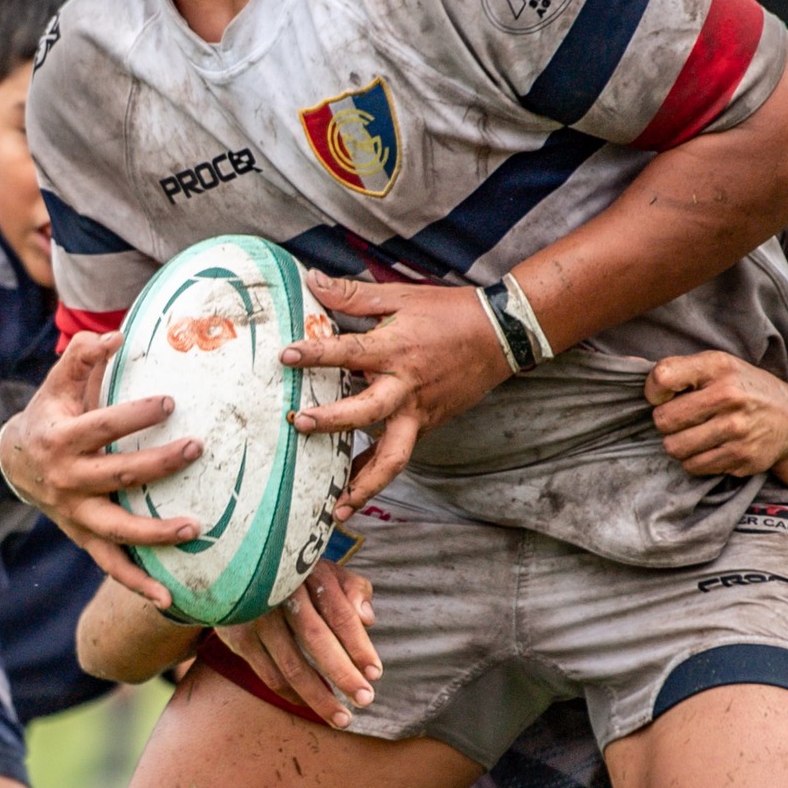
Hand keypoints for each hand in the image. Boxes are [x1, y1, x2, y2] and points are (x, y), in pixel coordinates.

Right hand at [0, 332, 201, 606]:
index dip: (133, 415)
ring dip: (155, 533)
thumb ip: (82, 357)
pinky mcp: (84, 539)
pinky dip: (138, 585)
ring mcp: (76, 515)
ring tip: (195, 528)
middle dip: (157, 465)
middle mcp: (67, 481)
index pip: (101, 426)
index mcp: (61, 439)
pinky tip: (170, 600)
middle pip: (116, 475)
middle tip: (196, 450)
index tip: (170, 402)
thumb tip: (117, 334)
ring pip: (117, 530)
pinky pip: (112, 566)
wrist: (17, 464)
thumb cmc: (51, 415)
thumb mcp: (57, 384)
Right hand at [214, 560, 379, 727]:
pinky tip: (311, 704)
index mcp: (310, 575)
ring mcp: (256, 616)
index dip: (358, 646)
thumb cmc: (298, 576)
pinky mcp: (238, 637)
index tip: (375, 674)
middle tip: (365, 700)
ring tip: (342, 718)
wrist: (238, 568)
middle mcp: (281, 594)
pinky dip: (292, 694)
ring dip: (318, 696)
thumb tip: (368, 620)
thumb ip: (354, 590)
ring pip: (290, 665)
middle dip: (342, 674)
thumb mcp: (328, 570)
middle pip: (315, 639)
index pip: (339, 614)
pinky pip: (269, 675)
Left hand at [279, 272, 510, 517]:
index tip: (286, 357)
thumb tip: (311, 280)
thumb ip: (352, 295)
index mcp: (396, 349)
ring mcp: (418, 413)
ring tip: (336, 507)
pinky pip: (398, 455)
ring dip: (364, 485)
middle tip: (301, 425)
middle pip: (367, 412)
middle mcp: (405, 387)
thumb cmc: (449, 314)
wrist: (501, 337)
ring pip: (392, 457)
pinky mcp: (426, 425)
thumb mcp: (400, 297)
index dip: (316, 354)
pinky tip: (351, 492)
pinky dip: (375, 475)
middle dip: (333, 421)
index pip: (349, 351)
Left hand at [645, 351, 787, 478]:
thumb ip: (677, 369)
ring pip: (674, 448)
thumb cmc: (743, 389)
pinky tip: (709, 448)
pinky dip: (694, 460)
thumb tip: (626, 364)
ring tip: (694, 435)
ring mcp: (737, 429)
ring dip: (678, 444)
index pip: (662, 377)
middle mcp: (729, 396)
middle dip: (666, 423)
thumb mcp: (717, 367)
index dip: (653, 391)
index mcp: (718, 367)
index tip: (664, 396)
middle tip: (682, 420)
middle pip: (663, 420)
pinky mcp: (741, 457)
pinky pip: (693, 466)